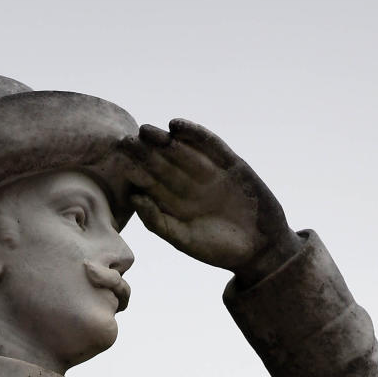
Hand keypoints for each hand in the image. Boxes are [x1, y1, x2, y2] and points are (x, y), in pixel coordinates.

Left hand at [120, 119, 302, 282]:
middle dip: (144, 151)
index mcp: (174, 203)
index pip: (150, 182)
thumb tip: (133, 198)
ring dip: (164, 139)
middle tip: (125, 139)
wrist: (259, 249)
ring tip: (146, 130)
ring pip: (182, 151)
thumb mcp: (184, 240)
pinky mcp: (230, 164)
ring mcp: (208, 172)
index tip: (117, 159)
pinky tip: (176, 126)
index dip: (134, 170)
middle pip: (162, 163)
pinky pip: (210, 145)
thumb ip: (158, 221)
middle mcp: (188, 184)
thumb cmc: (218, 250)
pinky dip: (194, 135)